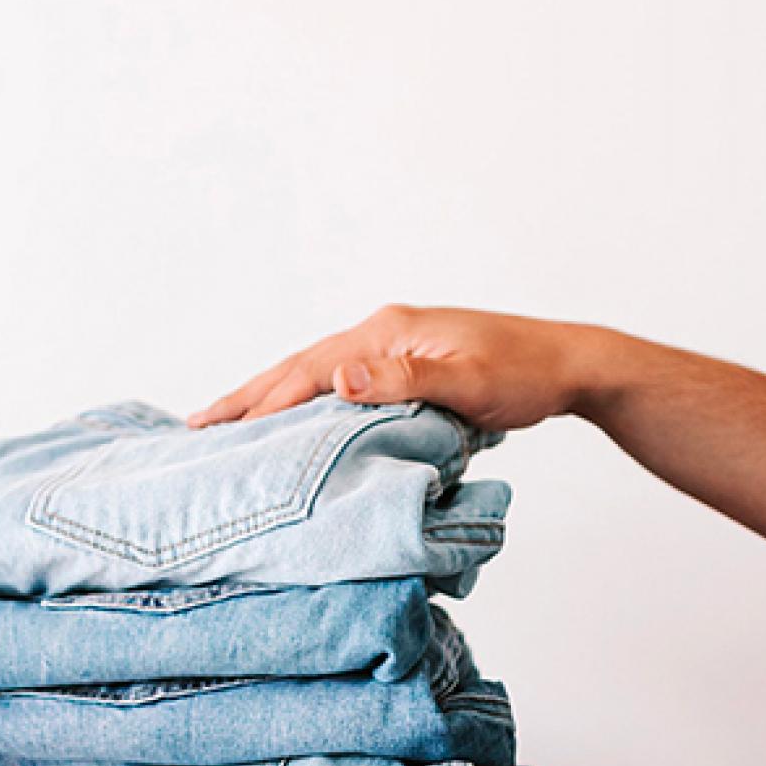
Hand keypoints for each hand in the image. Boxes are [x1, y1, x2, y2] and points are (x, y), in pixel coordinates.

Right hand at [189, 305, 607, 433]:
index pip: (307, 372)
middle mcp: (381, 332)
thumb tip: (338, 377)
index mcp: (386, 333)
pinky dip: (302, 402)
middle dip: (246, 399)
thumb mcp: (465, 381)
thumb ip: (401, 380)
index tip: (217, 433)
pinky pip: (335, 384)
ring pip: (312, 374)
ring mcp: (390, 346)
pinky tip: (291, 421)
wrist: (570, 364)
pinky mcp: (402, 364)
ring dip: (268, 400)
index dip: (260, 404)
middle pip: (297, 367)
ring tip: (227, 425)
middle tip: (195, 426)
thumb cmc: (524, 375)